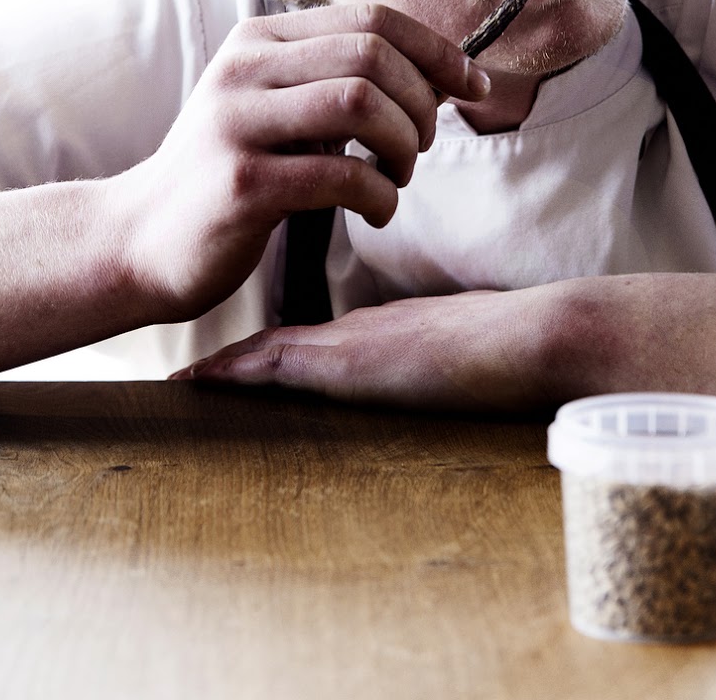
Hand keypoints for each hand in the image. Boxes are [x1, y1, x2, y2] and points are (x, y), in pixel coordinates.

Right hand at [114, 1, 488, 321]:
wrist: (139, 238)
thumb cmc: (226, 173)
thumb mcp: (271, 106)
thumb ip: (332, 81)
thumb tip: (437, 74)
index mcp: (258, 41)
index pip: (369, 18)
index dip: (435, 49)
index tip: (472, 87)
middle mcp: (244, 68)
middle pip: (372, 55)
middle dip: (421, 102)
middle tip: (420, 146)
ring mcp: (238, 123)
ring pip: (361, 103)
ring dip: (403, 145)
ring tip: (397, 177)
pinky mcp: (241, 183)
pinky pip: (341, 174)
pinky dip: (380, 195)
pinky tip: (375, 211)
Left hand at [172, 288, 566, 414]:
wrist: (536, 336)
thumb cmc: (516, 351)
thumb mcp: (462, 358)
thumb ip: (432, 367)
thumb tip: (425, 384)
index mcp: (380, 331)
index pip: (308, 340)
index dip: (262, 353)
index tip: (222, 366)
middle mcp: (356, 332)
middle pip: (277, 343)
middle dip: (231, 358)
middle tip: (180, 371)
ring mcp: (352, 344)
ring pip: (270, 352)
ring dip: (225, 367)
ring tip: (179, 380)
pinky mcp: (352, 363)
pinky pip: (279, 365)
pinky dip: (239, 373)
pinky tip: (203, 381)